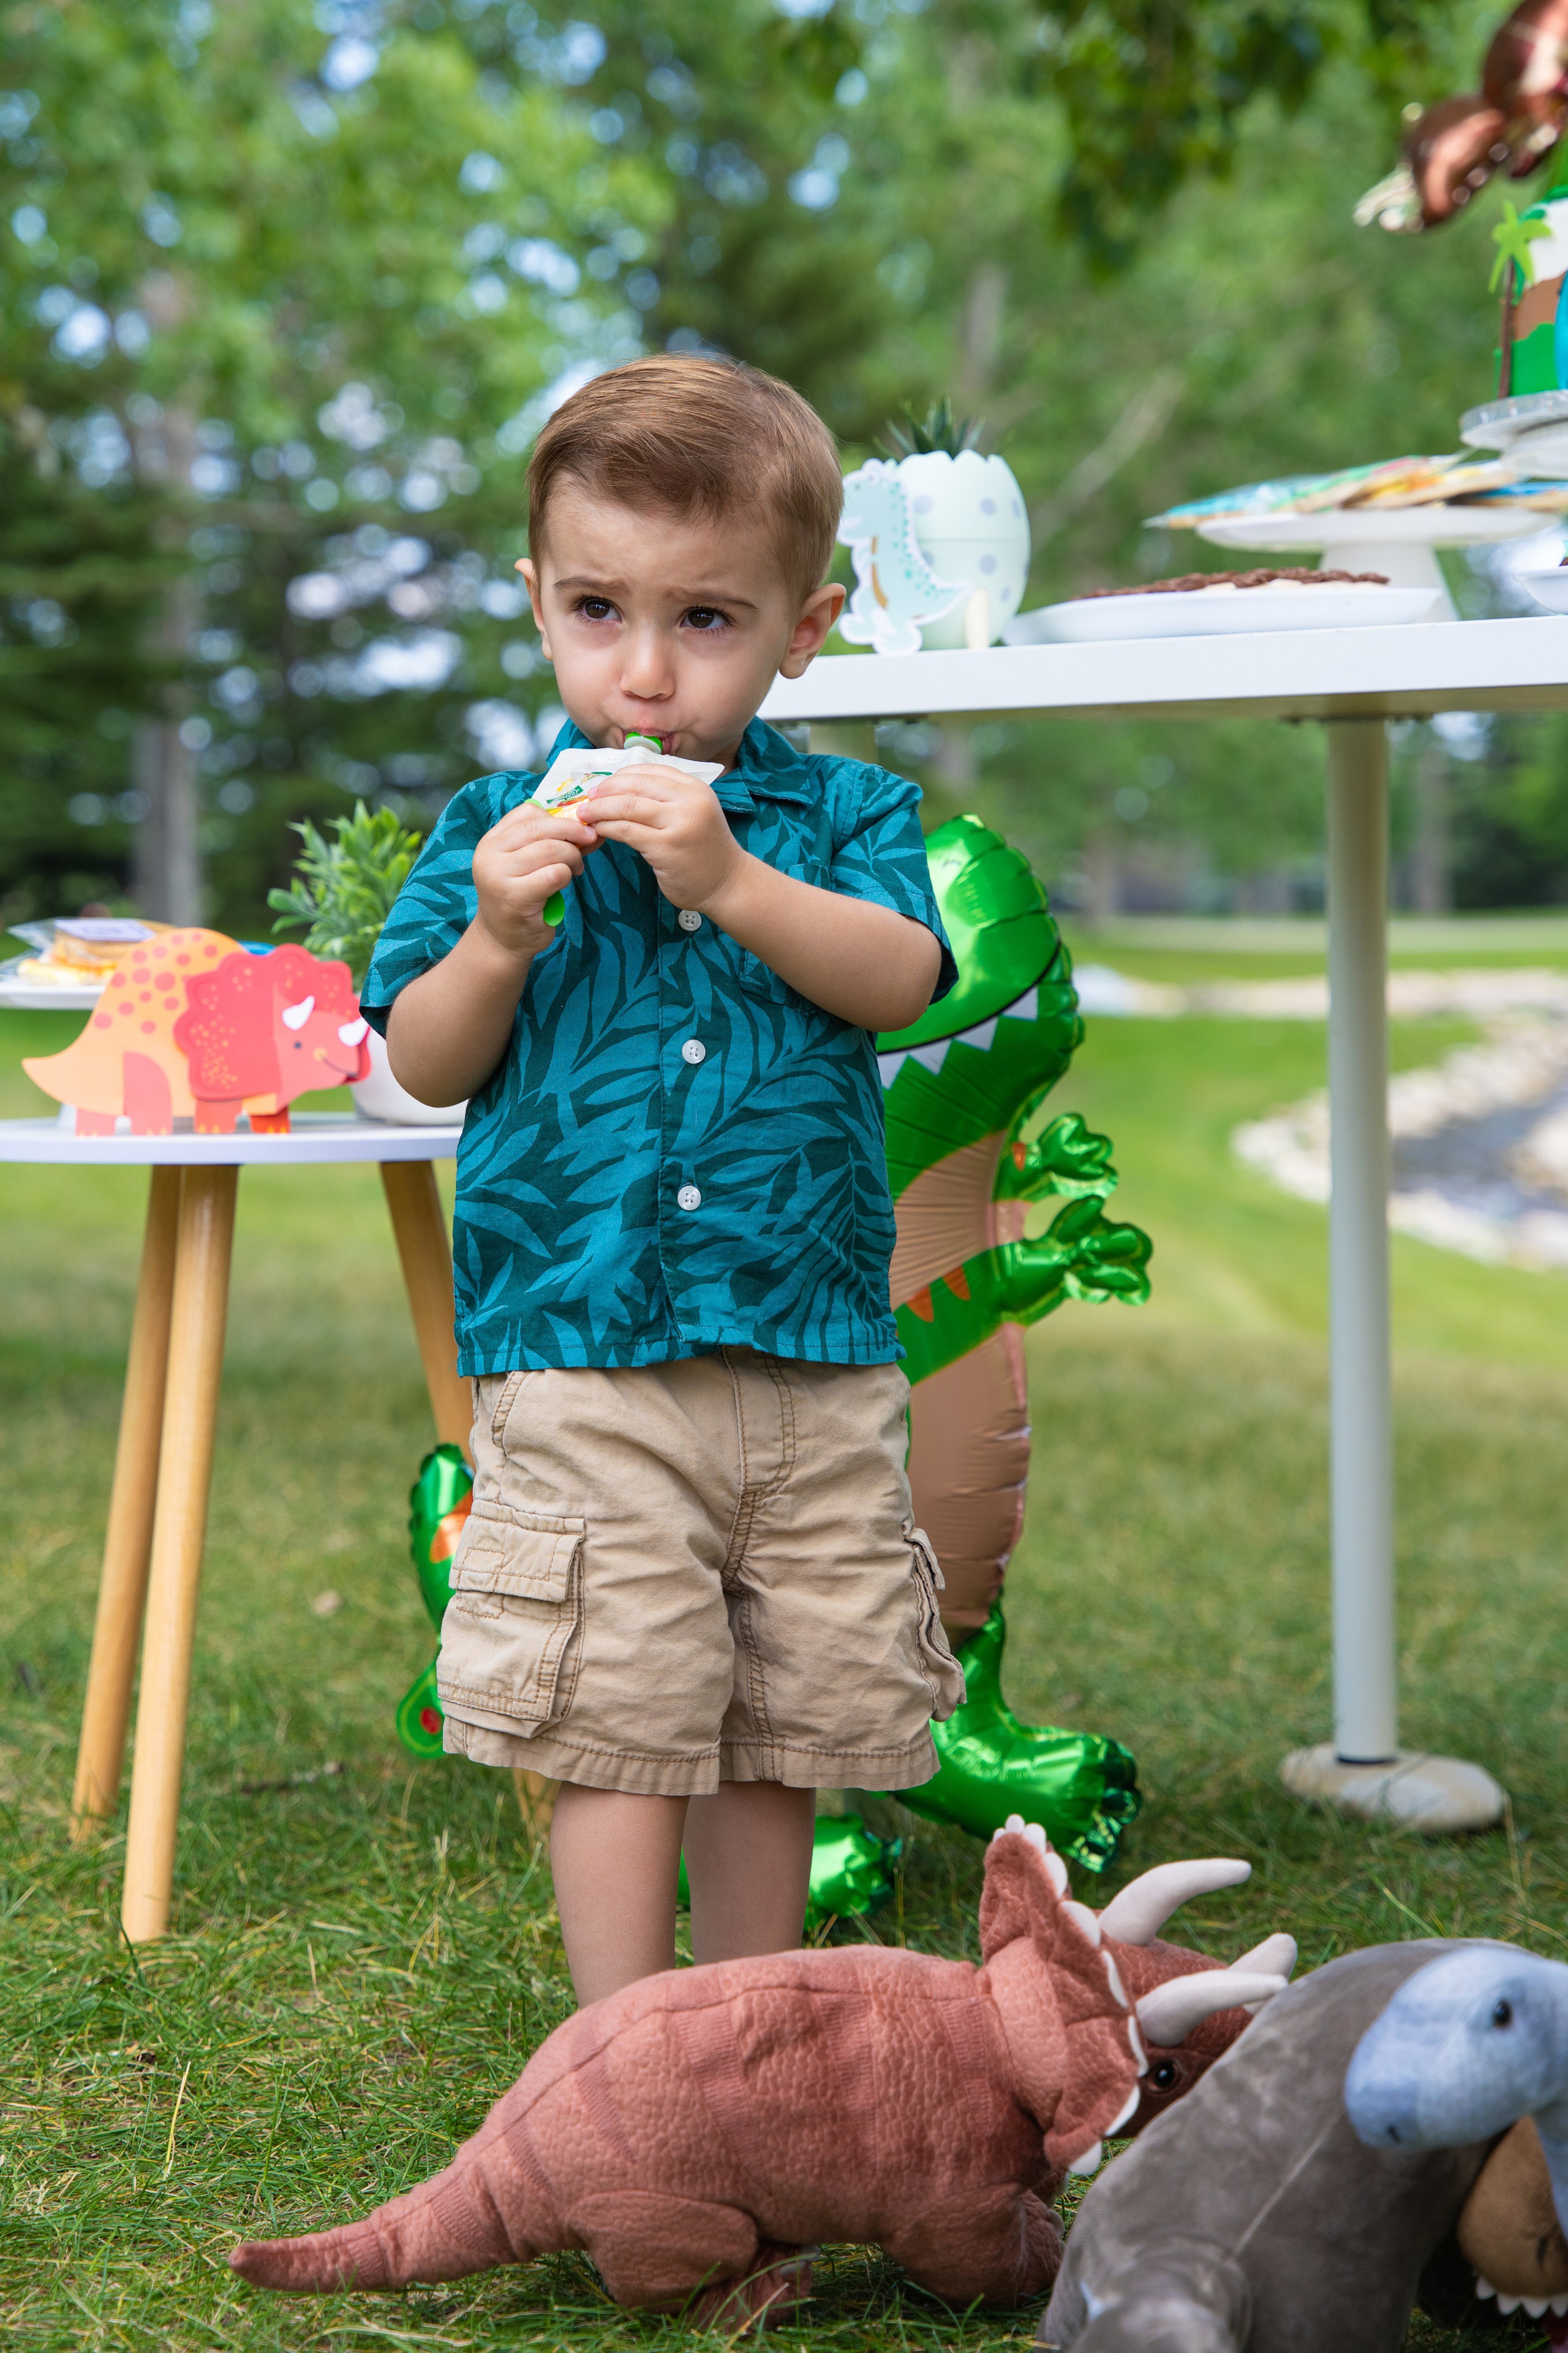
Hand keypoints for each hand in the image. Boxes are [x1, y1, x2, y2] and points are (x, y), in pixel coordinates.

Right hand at [472, 801, 599, 958]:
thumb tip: (591, 826)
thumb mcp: (528, 863)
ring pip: (550, 849)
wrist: (502, 940)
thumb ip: (550, 841)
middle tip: (588, 844)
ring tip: (574, 869)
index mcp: (492, 840)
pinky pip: (554, 873)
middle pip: (541, 827)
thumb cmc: (521, 898)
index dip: (559, 817)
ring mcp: (499, 875)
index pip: (528, 811)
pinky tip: (563, 884)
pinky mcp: (514, 896)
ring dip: (572, 857)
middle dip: (573, 833)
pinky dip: (566, 876)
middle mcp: (490, 854)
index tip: (576, 831)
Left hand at [584, 762, 745, 912]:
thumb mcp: (692, 813)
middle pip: (635, 785)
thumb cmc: (705, 850)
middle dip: (605, 791)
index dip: (620, 776)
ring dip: (600, 809)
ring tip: (586, 815)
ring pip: (628, 806)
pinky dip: (607, 828)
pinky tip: (598, 831)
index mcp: (694, 787)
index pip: (649, 771)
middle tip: (587, 799)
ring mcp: (678, 823)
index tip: (603, 786)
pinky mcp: (666, 847)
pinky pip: (627, 831)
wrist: (728, 883)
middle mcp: (689, 800)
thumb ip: (666, 799)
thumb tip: (621, 790)